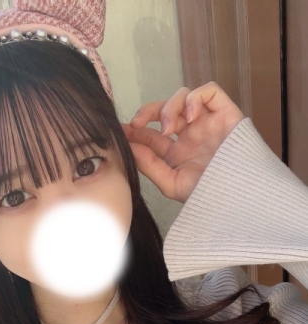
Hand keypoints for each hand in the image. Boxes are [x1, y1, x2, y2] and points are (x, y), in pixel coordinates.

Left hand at [123, 82, 244, 202]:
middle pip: (165, 110)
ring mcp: (207, 123)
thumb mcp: (171, 183)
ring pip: (184, 97)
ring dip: (170, 107)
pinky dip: (195, 98)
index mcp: (177, 153)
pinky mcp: (225, 113)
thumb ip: (149, 165)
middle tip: (137, 124)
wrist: (237, 195)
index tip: (121, 131)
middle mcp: (191, 135)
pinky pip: (209, 91)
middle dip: (148, 112)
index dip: (134, 130)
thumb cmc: (208, 194)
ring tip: (168, 128)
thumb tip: (128, 147)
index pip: (151, 135)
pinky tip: (190, 117)